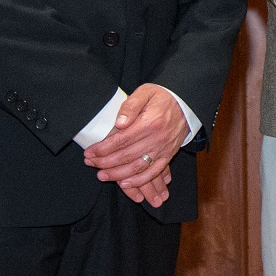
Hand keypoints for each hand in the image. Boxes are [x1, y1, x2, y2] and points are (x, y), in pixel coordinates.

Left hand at [84, 83, 189, 207]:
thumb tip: (119, 123)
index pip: (121, 140)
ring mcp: (164, 149)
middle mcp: (157, 138)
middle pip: (127, 156)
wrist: (186, 103)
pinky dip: (139, 181)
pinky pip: (153, 173)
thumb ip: (130, 106)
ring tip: (101, 175)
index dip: (103, 149)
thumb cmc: (162, 97)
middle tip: (90, 163)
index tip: (89, 152)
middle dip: (105, 162)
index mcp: (150, 122)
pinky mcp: (168, 155)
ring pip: (138, 168)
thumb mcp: (145, 92)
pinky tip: (124, 183)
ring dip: (117, 174)